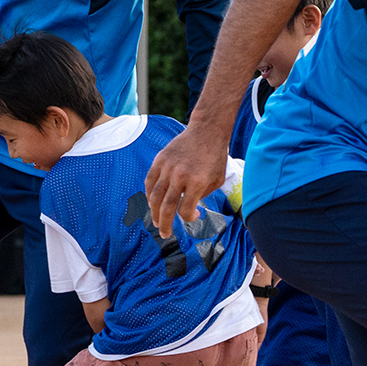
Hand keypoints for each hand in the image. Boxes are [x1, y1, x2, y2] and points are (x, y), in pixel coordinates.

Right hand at [144, 122, 226, 238]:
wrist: (207, 131)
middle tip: (165, 234)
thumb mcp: (217, 179)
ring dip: (154, 212)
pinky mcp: (160, 160)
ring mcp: (168, 167)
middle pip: (167, 207)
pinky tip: (152, 202)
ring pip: (155, 196)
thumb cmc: (215, 157)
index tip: (195, 216)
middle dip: (165, 224)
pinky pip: (150, 181)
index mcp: (197, 182)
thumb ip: (202, 195)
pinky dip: (149, 194)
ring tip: (156, 221)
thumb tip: (189, 208)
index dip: (189, 218)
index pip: (186, 210)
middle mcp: (180, 176)